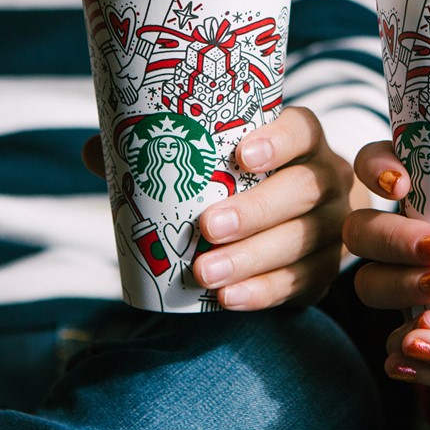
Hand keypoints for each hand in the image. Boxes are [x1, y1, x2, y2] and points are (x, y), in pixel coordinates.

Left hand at [84, 106, 356, 309]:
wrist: (292, 224)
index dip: (277, 141)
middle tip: (207, 228)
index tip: (241, 155)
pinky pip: (305, 281)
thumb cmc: (242, 182)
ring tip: (205, 274)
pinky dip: (265, 292)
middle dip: (256, 210)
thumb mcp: (213, 162)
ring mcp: (334, 226)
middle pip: (305, 190)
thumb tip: (95, 150)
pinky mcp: (328, 269)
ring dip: (253, 258)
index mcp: (302, 141)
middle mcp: (328, 178)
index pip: (301, 130)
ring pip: (305, 240)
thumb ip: (162, 153)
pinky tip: (230, 299)